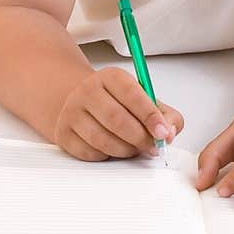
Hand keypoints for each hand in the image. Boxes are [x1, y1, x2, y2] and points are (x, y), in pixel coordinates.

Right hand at [54, 67, 183, 162]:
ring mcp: (72, 112)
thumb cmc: (118, 103)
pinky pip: (90, 153)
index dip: (150, 116)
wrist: (81, 102)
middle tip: (153, 147)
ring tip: (134, 148)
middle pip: (117, 119)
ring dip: (125, 150)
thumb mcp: (144, 100)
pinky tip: (112, 148)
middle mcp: (88, 90)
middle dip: (140, 139)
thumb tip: (169, 132)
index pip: (132, 94)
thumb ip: (165, 114)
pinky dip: (107, 156)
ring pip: (103, 140)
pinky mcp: (64, 133)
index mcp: (111, 77)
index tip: (163, 132)